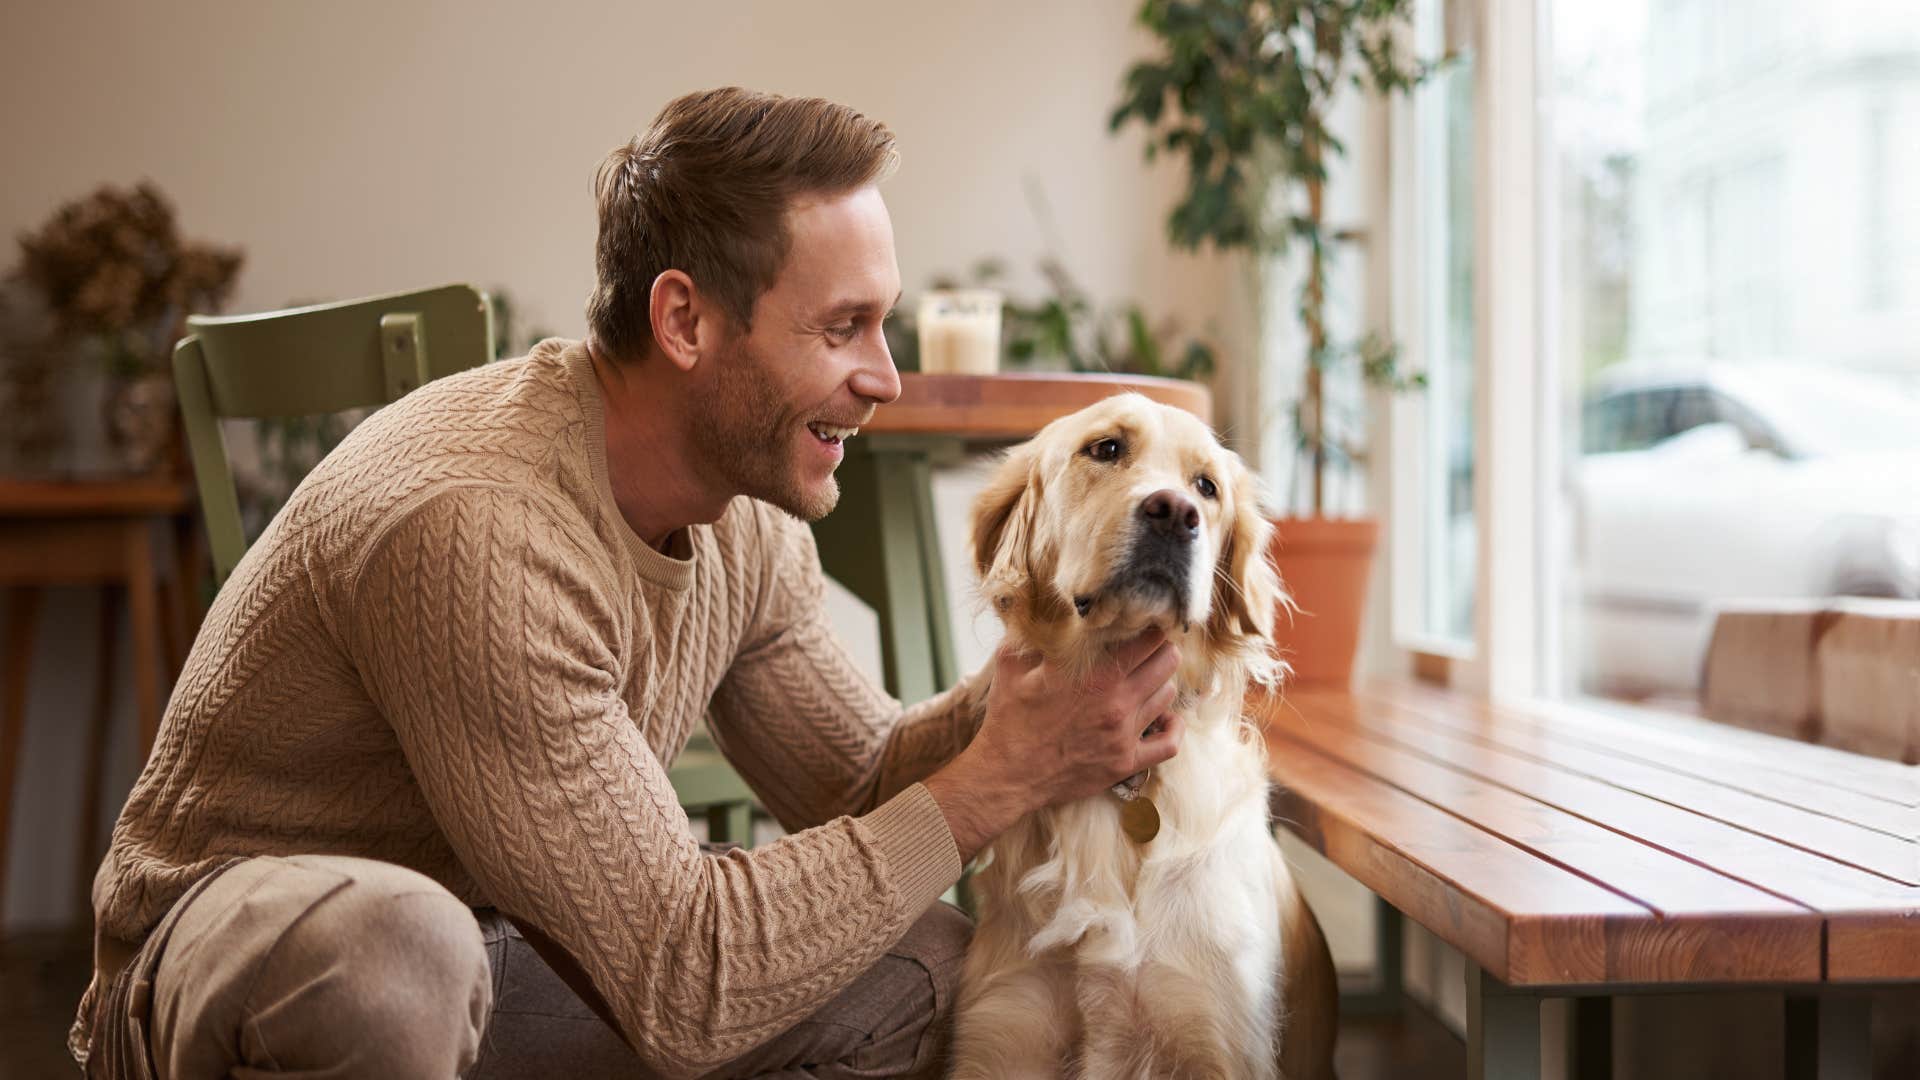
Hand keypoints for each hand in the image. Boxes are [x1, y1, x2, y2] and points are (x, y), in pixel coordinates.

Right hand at [923, 631, 1182, 859]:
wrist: (1007, 776)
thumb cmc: (1008, 718)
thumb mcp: (1011, 664)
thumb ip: (1031, 631)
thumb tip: (1041, 602)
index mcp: (1093, 673)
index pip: (1147, 637)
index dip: (1150, 625)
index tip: (1143, 621)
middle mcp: (1116, 701)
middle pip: (1167, 661)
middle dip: (1160, 649)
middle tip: (1147, 648)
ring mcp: (1124, 733)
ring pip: (1167, 695)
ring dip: (1160, 683)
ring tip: (1143, 680)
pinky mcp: (1126, 761)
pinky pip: (1169, 743)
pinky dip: (1172, 727)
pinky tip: (1164, 718)